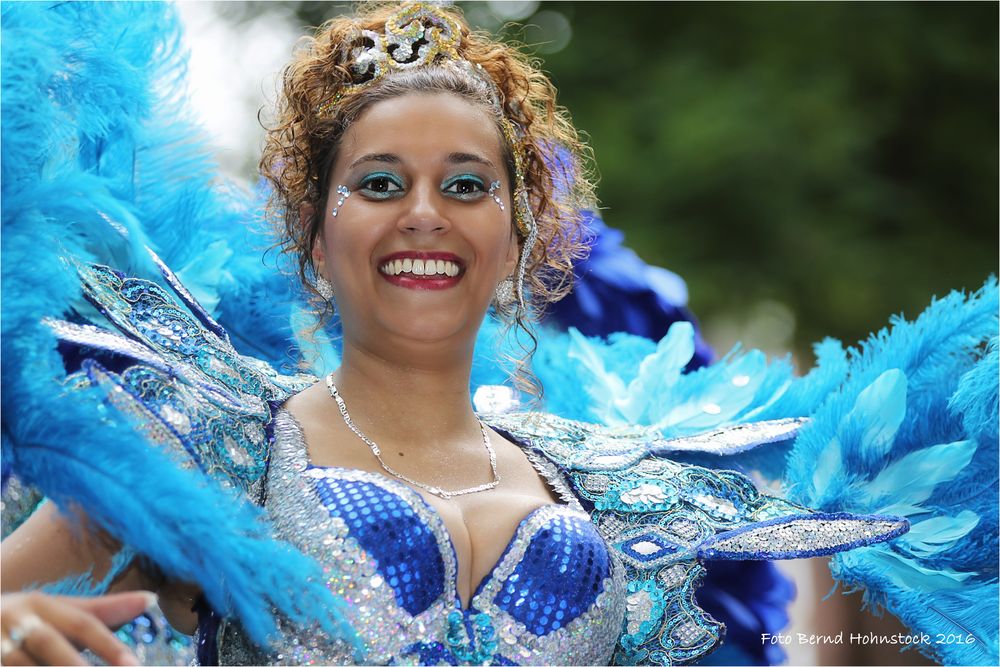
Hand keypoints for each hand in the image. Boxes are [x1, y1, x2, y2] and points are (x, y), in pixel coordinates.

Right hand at [1, 591, 151, 665]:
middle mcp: (16, 622)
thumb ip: (103, 611)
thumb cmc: (26, 621)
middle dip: (76, 665)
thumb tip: (151, 600)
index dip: (109, 646)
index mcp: (40, 605)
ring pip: (24, 663)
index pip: (81, 624)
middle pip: (50, 643)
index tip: (134, 666)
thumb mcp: (58, 611)